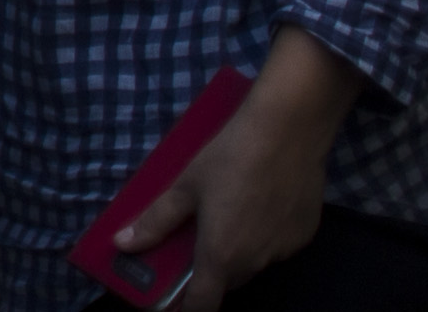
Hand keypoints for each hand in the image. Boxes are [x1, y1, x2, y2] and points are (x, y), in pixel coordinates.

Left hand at [122, 30, 355, 304]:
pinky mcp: (304, 237)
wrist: (287, 133)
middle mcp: (255, 262)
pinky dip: (263, 236)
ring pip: (253, 263)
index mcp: (221, 256)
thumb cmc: (228, 157)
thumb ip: (155, 221)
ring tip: (228, 212)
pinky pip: (276, 247)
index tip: (172, 301)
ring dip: (237, 251)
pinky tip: (257, 203)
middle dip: (209, 269)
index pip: (203, 304)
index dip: (185, 308)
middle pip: (227, 281)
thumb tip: (123, 245)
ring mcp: (284, 251)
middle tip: (196, 238)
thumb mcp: (184, 186)